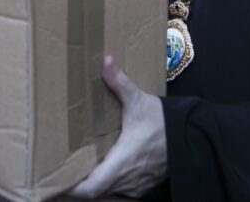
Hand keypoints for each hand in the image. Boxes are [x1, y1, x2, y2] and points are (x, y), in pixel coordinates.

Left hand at [68, 56, 166, 198]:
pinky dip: (107, 183)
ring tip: (75, 167)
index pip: (91, 188)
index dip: (71, 188)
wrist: (193, 137)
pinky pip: (119, 190)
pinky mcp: (143, 186)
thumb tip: (105, 61)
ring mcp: (136, 185)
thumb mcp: (140, 101)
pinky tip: (99, 168)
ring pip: (107, 192)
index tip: (56, 178)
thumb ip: (120, 83)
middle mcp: (127, 179)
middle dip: (76, 185)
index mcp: (122, 161)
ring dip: (92, 184)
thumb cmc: (165, 123)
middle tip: (59, 169)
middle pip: (94, 193)